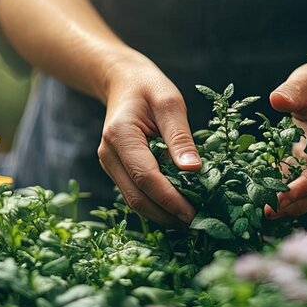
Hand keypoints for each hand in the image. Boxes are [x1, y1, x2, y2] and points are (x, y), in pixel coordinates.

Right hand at [96, 57, 200, 225]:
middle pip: (136, 197)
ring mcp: (109, 164)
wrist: (122, 81)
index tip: (194, 213)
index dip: (169, 200)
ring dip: (161, 215)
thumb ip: (180, 137)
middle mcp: (108, 154)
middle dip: (166, 215)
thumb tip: (194, 170)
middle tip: (197, 224)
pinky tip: (176, 208)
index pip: (145, 177)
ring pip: (133, 201)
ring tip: (190, 221)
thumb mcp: (170, 102)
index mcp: (120, 135)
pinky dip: (155, 205)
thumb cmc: (148, 87)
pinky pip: (134, 193)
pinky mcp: (116, 169)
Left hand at [266, 55, 306, 217]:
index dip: (304, 185)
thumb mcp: (304, 81)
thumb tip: (276, 100)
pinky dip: (296, 197)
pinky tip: (273, 201)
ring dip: (297, 205)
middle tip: (267, 211)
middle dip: (298, 203)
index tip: (280, 197)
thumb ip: (292, 91)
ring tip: (267, 212)